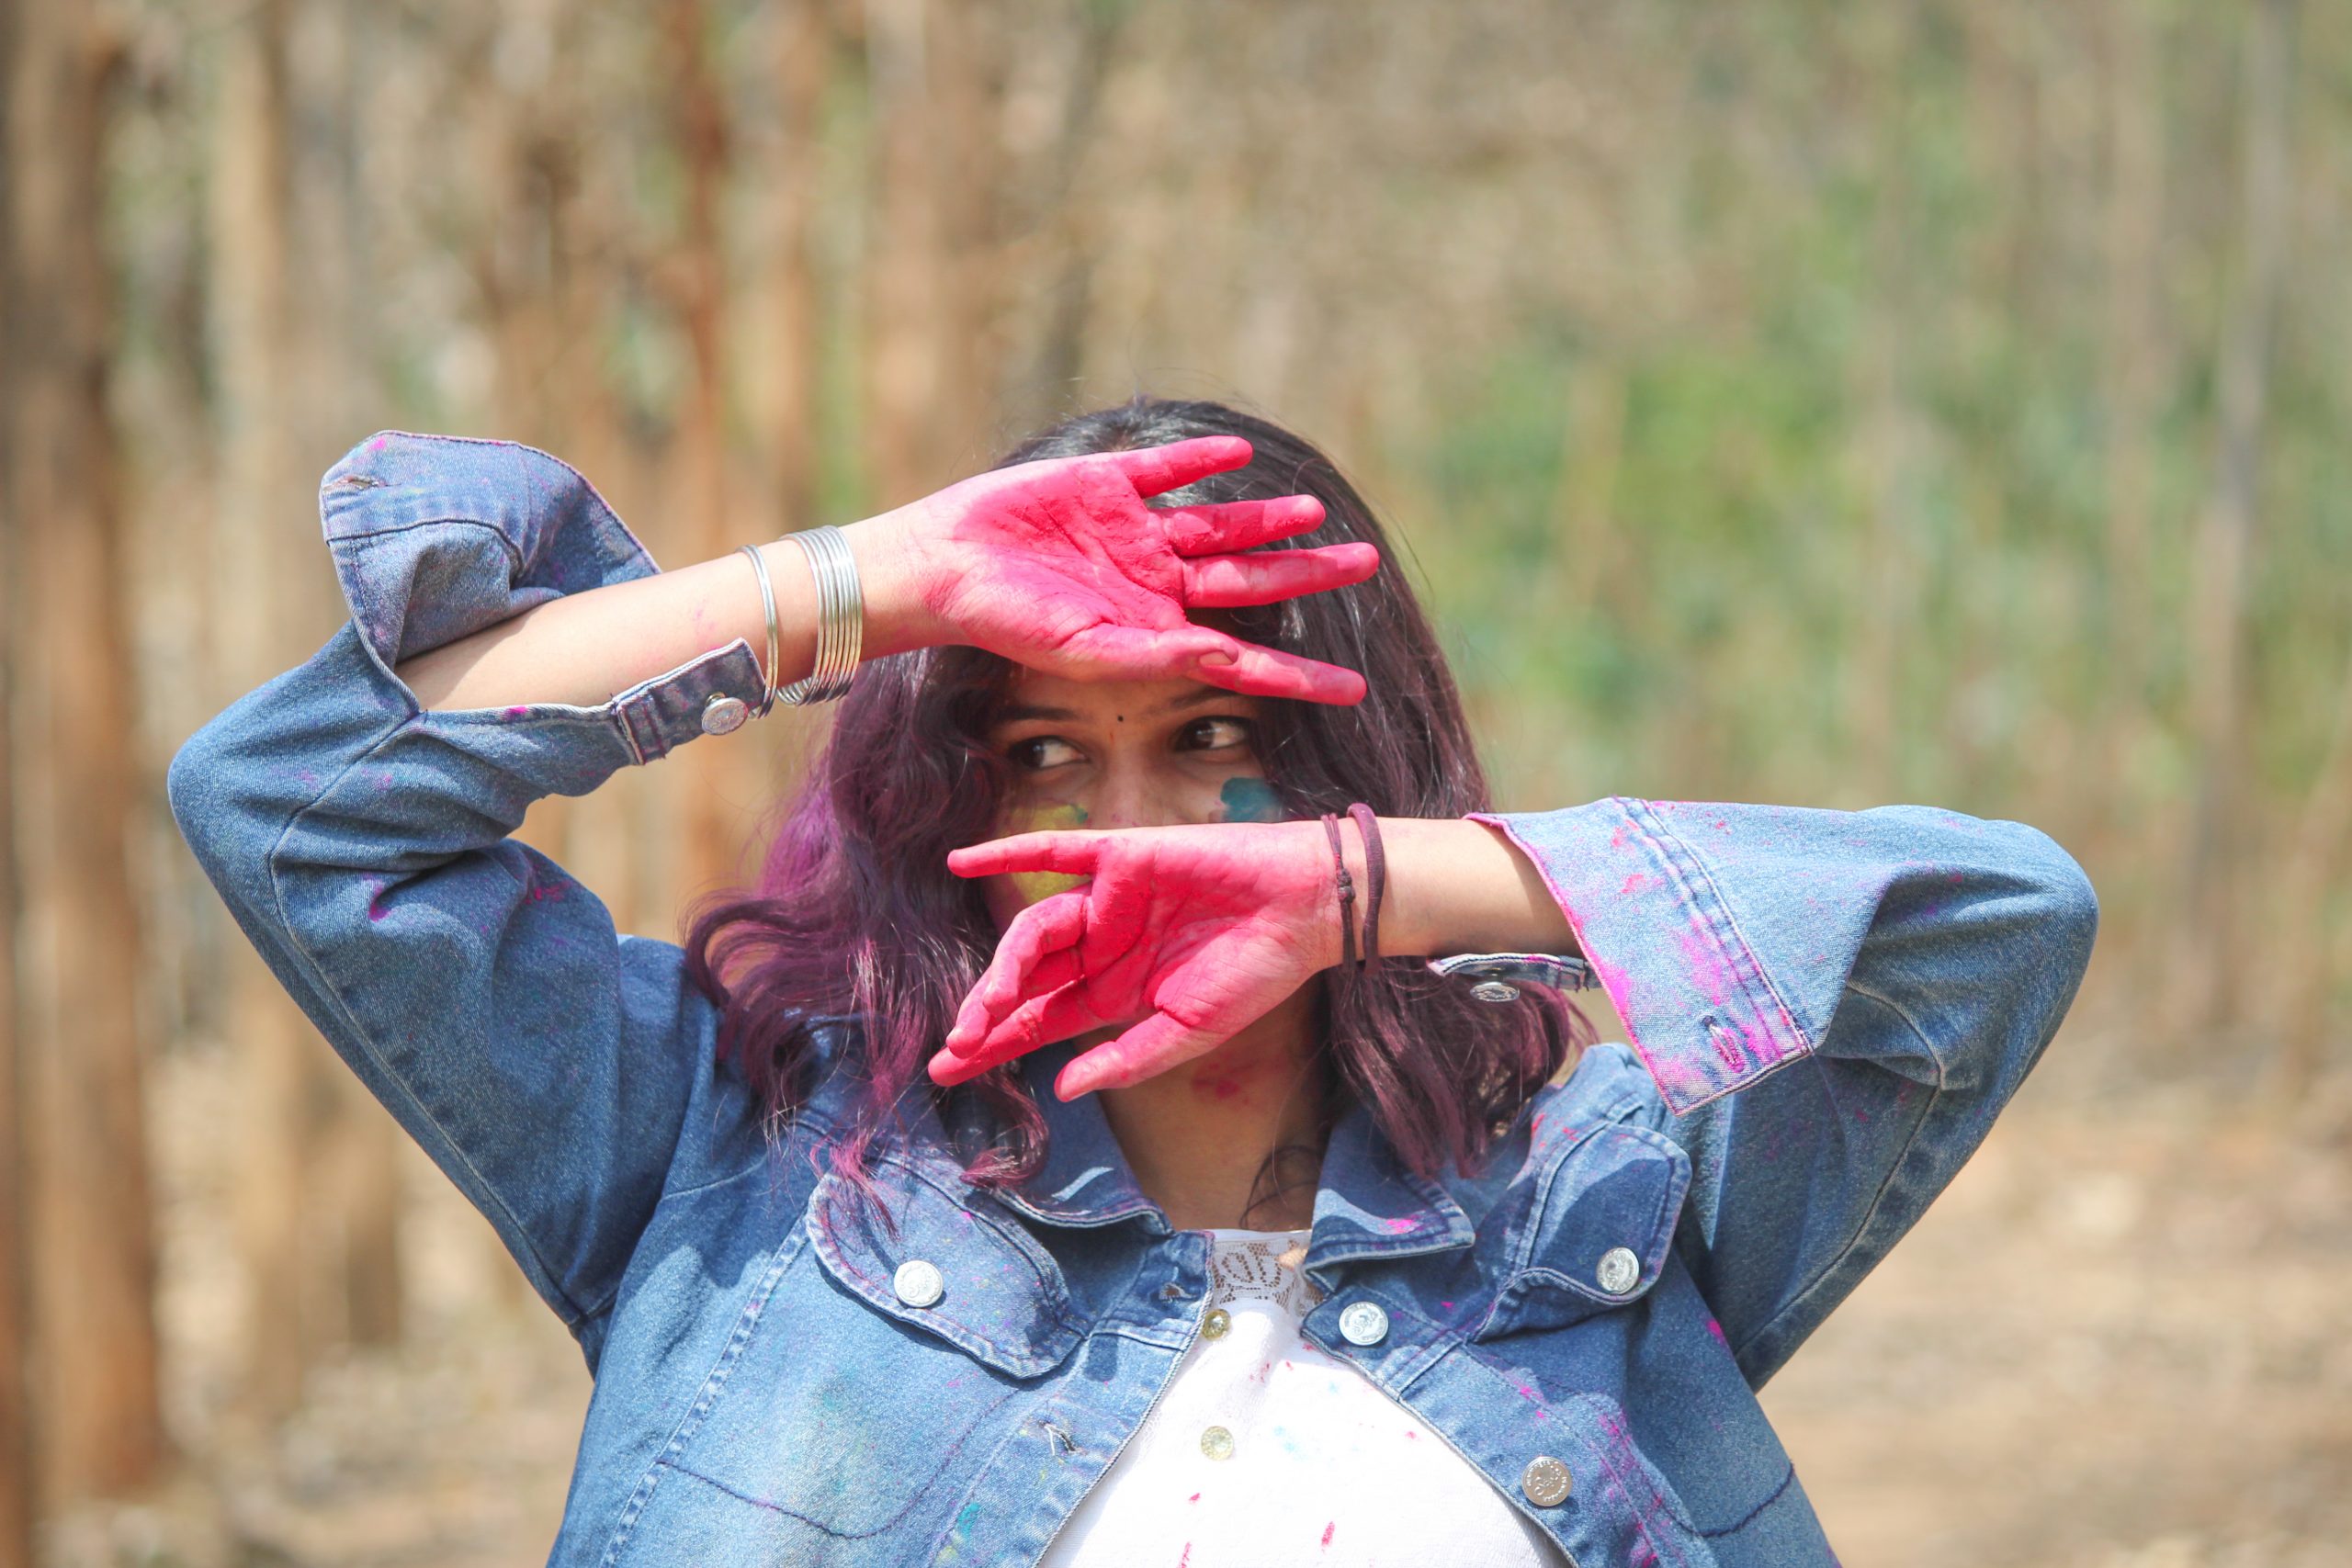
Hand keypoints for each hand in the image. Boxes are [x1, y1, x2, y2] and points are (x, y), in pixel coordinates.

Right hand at [861, 438, 1377, 703]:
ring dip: (1267, 519)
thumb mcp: (1087, 652)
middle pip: (1250, 579)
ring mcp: (1135, 531)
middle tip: (1366, 563)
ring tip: (1317, 514)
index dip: (1300, 673)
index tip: (1354, 689)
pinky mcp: (1105, 483)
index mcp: (1157, 629)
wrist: (944, 568)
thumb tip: (1223, 660)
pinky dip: (1200, 461)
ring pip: (1219, 524)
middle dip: (1308, 574)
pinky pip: (1164, 471)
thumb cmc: (1008, 623)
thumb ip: (1157, 654)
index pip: (1245, 656)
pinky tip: (1237, 454)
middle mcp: (1155, 581)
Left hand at [927, 822, 1344, 1097]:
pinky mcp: (1120, 857)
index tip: (946, 1071)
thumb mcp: (1187, 1034)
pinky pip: (1054, 850)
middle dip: (987, 1013)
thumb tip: (1062, 1089)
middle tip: (955, 1046)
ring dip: (1004, 966)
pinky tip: (962, 861)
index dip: (994, 1045)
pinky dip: (1007, 851)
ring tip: (986, 1004)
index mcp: (1114, 991)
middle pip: (1026, 981)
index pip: (1040, 1021)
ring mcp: (1106, 901)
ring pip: (1035, 931)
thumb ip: (1125, 1060)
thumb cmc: (1256, 973)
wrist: (1304, 911)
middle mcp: (1101, 947)